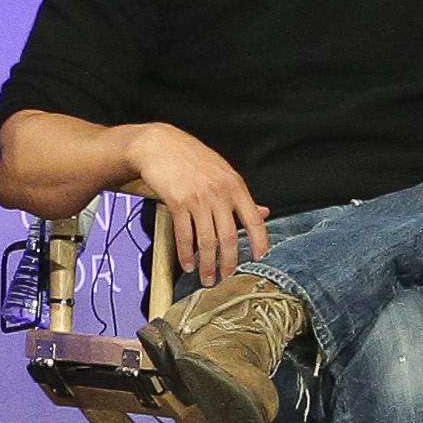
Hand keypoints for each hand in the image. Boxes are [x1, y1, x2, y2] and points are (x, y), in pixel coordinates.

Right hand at [125, 122, 267, 282]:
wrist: (159, 145)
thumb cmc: (192, 158)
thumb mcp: (223, 173)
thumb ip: (242, 196)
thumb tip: (263, 212)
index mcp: (235, 186)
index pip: (254, 219)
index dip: (260, 242)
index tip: (260, 257)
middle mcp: (219, 194)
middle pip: (229, 237)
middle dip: (228, 262)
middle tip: (225, 277)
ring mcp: (199, 199)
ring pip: (207, 241)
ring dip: (207, 264)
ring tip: (206, 278)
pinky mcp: (178, 203)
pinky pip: (184, 235)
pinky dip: (186, 254)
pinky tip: (187, 264)